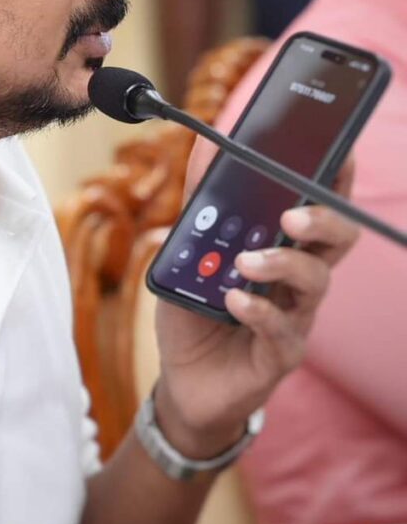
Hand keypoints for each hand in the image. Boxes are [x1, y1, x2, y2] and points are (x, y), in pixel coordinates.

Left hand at [152, 157, 357, 457]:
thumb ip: (199, 200)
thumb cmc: (195, 308)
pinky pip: (283, 330)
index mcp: (282, 247)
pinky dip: (258, 311)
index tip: (339, 154)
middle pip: (338, 241)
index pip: (320, 209)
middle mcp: (297, 279)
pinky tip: (233, 302)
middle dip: (323, 221)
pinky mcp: (281, 354)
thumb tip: (207, 143)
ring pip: (316, 282)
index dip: (335, 182)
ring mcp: (295, 317)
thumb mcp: (186, 248)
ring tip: (244, 262)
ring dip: (282, 264)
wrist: (184, 380)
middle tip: (290, 216)